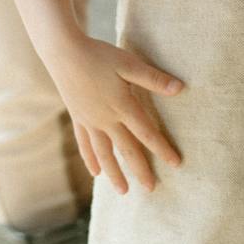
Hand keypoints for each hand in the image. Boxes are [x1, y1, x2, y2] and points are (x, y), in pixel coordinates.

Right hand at [47, 36, 184, 195]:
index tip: (176, 164)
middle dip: (140, 170)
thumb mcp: (129, 63)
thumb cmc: (99, 55)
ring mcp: (89, 121)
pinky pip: (85, 144)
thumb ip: (153, 79)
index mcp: (122, 106)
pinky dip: (91, 159)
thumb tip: (180, 89)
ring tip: (123, 191)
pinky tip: (95, 172)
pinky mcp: (78, 118)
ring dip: (114, 173)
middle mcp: (106, 119)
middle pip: (126, 150)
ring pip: (104, 153)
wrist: (63, 52)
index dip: (162, 149)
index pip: (147, 133)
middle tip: (152, 189)